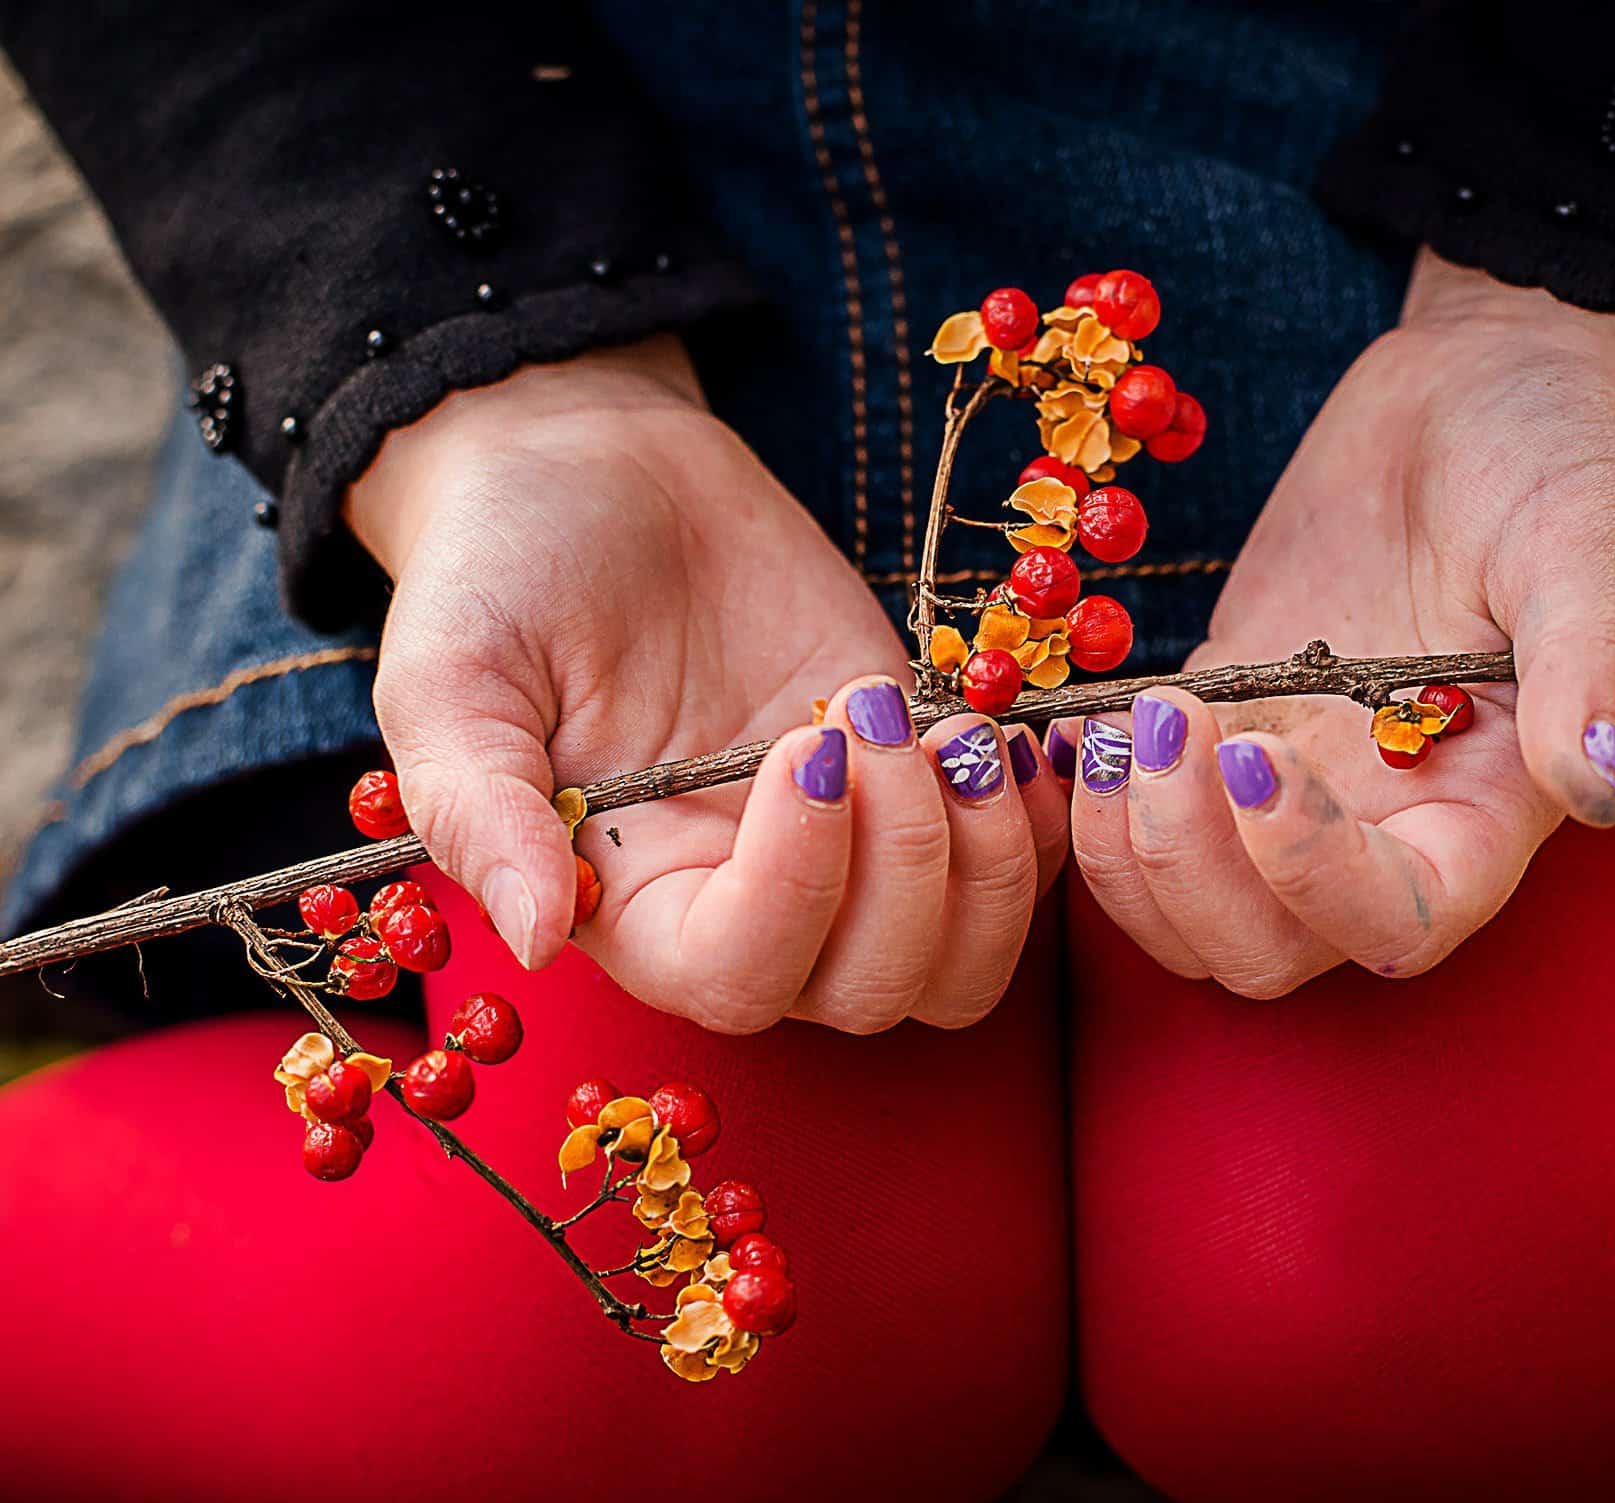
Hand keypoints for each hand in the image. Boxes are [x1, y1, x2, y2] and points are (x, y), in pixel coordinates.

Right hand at [346, 336, 1066, 1031]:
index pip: (738, 979)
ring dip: (985, 859)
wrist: (594, 472)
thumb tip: (537, 938)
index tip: (804, 745)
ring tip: (945, 729)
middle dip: (905, 864)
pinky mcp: (917, 787)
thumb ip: (479, 809)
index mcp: (633, 907)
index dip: (796, 890)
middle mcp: (748, 905)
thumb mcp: (452, 677)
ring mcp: (848, 853)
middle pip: (869, 990)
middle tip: (873, 715)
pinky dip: (1038, 825)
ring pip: (961, 963)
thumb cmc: (504, 572)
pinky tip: (999, 734)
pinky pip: (1017, 875)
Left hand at [1065, 249, 1614, 995]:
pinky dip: (1086, 794)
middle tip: (1164, 729)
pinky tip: (1072, 717)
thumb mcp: (1592, 545)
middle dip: (1187, 870)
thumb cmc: (1568, 459)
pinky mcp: (1226, 714)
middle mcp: (1383, 820)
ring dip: (1123, 848)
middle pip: (1263, 946)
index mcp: (1484, 809)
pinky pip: (1135, 813)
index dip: (1310, 879)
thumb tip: (1599, 786)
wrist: (1491, 381)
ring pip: (1182, 907)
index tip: (1259, 754)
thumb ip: (1591, 669)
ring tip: (1115, 727)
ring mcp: (1294, 777)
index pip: (1394, 923)